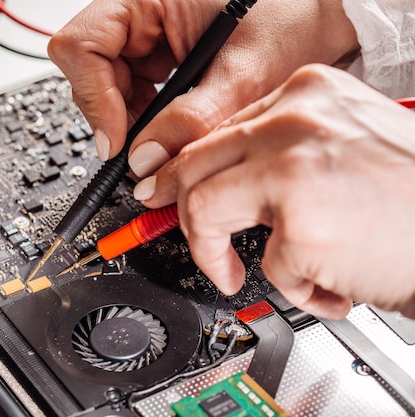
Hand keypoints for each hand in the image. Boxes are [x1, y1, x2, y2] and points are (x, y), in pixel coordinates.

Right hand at [48, 0, 358, 177]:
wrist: (323, 18)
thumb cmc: (293, 19)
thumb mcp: (244, 74)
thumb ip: (191, 120)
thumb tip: (145, 163)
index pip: (83, 46)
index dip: (93, 98)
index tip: (117, 143)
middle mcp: (140, 11)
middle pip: (88, 69)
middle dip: (113, 114)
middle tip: (143, 151)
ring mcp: (146, 33)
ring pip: (105, 85)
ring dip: (130, 119)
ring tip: (167, 136)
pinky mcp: (158, 54)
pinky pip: (131, 91)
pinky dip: (146, 117)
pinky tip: (172, 124)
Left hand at [134, 64, 414, 319]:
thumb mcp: (346, 143)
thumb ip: (279, 153)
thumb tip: (216, 180)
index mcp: (305, 93)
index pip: (213, 133)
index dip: (180, 171)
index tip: (163, 192)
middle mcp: (294, 121)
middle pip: (192, 168)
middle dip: (184, 217)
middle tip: (198, 245)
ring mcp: (294, 170)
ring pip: (204, 213)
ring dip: (219, 258)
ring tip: (248, 274)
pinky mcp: (303, 225)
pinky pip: (267, 268)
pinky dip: (297, 288)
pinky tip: (335, 282)